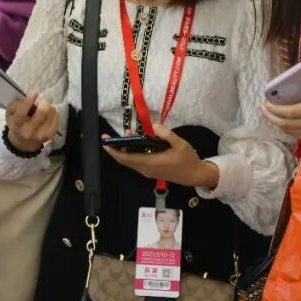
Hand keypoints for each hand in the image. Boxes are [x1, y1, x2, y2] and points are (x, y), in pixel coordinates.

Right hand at [5, 92, 57, 150]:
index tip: (34, 92)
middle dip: (42, 102)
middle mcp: (30, 131)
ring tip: (42, 109)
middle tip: (40, 102)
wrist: (24, 143)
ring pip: (51, 111)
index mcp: (17, 125)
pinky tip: (47, 115)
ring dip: (48, 107)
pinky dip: (52, 112)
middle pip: (42, 111)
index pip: (22, 112)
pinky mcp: (52, 134)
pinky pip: (56, 116)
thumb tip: (30, 98)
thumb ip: (16, 104)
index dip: (29, 100)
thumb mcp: (10, 114)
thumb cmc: (16, 124)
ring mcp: (42, 134)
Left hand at [103, 124, 218, 189]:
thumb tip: (154, 126)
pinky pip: (136, 162)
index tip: (105, 143)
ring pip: (130, 161)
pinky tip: (135, 143)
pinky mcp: (151, 171)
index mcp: (151, 163)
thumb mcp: (180, 144)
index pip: (127, 158)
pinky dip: (131, 153)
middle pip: (125, 160)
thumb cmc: (187, 160)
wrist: (195, 175)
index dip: (114, 151)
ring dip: (124, 150)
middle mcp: (146, 169)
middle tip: (108, 138)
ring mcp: (148, 171)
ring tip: (126, 135)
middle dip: (115, 149)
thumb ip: (166, 134)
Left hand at [261, 69, 300, 145]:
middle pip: (285, 123)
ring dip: (276, 124)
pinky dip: (287, 130)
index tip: (265, 102)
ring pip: (289, 131)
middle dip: (270, 116)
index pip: (290, 112)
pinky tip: (284, 124)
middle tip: (262, 107)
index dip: (274, 109)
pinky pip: (297, 135)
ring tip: (270, 115)